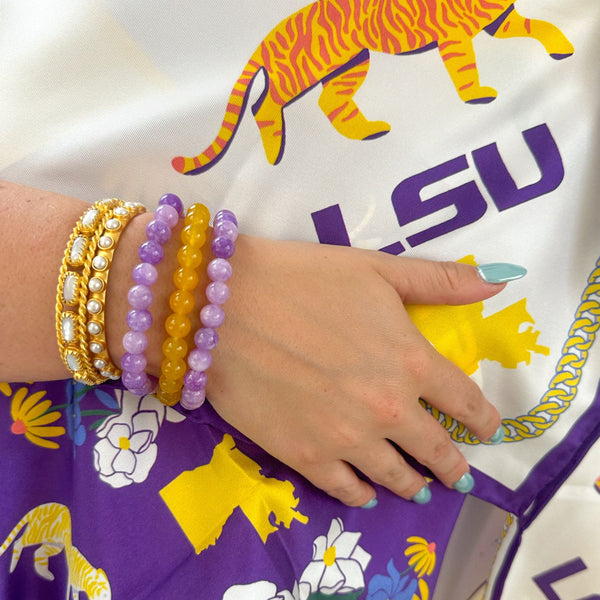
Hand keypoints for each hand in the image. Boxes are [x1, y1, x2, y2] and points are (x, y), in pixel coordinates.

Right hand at [207, 235, 503, 505]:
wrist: (225, 306)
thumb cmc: (303, 279)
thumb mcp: (375, 269)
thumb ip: (438, 280)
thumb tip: (496, 282)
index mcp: (413, 362)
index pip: (466, 402)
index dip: (483, 419)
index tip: (487, 428)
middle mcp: (389, 410)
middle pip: (436, 451)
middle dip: (453, 465)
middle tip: (457, 473)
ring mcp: (347, 440)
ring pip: (396, 478)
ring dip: (412, 484)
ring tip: (417, 488)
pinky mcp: (305, 457)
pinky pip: (346, 490)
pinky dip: (362, 494)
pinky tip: (365, 492)